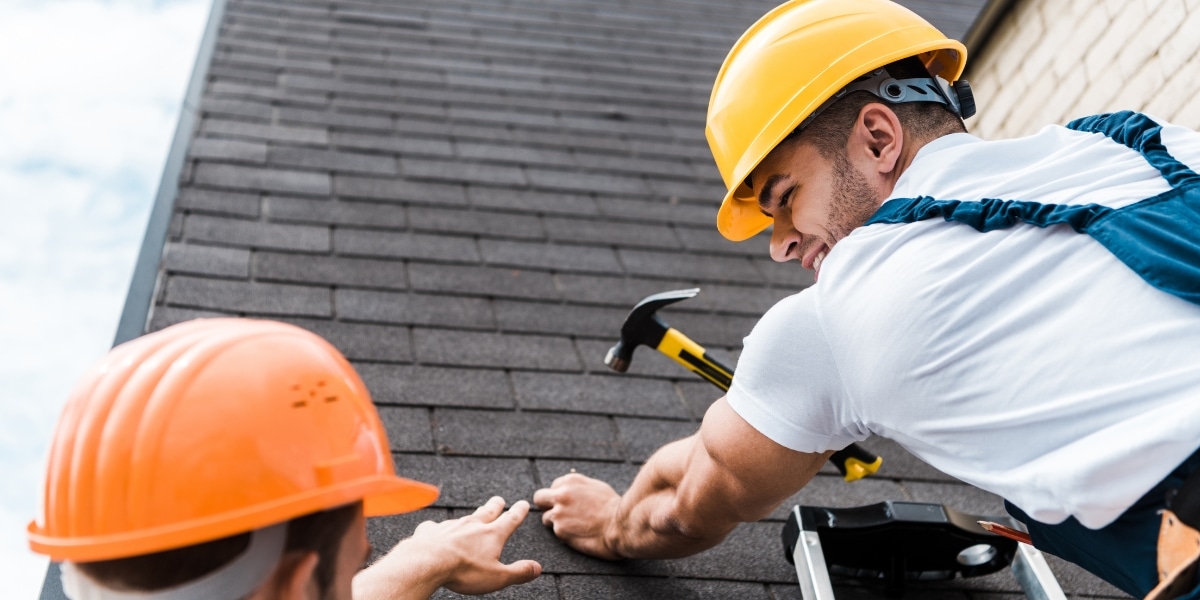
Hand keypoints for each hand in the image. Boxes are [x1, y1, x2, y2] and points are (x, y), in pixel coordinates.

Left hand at [354, 497, 540, 598]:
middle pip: (487, 511)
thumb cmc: (464, 570)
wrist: (427, 562)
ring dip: (471, 517)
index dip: (519, 512)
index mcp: (492, 534)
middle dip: (495, 505)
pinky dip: (440, 529)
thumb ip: (518, 572)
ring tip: (472, 517)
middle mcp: (472, 525)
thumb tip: (537, 568)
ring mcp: (451, 525)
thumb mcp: (498, 577)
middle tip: (499, 500)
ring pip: (464, 518)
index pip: (510, 520)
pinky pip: (437, 527)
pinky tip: (437, 532)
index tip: (523, 504)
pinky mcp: (431, 530)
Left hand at [532, 472, 622, 559]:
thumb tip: (569, 490)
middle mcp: (561, 494)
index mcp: (570, 481)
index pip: (554, 487)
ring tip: (574, 527)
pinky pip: (556, 532)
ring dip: (556, 523)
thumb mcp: (596, 487)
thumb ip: (578, 487)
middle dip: (546, 506)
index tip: (567, 504)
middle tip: (557, 514)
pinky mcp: (560, 530)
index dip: (559, 496)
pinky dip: (565, 534)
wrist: (621, 525)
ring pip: (546, 518)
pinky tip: (579, 534)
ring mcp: (558, 512)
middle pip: (540, 498)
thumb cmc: (613, 507)